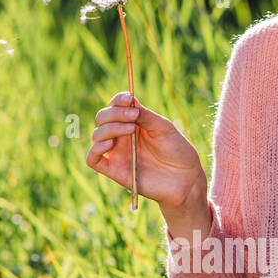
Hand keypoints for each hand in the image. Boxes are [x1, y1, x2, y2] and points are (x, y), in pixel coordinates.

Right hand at [87, 91, 205, 208]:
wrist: (184, 179)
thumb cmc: (177, 151)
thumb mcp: (163, 127)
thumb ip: (145, 115)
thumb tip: (129, 103)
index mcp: (132, 122)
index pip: (115, 106)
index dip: (118, 100)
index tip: (129, 98)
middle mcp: (121, 136)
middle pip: (102, 118)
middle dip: (115, 113)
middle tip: (134, 117)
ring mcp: (117, 152)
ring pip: (96, 135)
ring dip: (110, 128)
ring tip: (131, 129)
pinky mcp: (114, 170)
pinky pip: (92, 159)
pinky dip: (96, 148)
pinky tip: (111, 143)